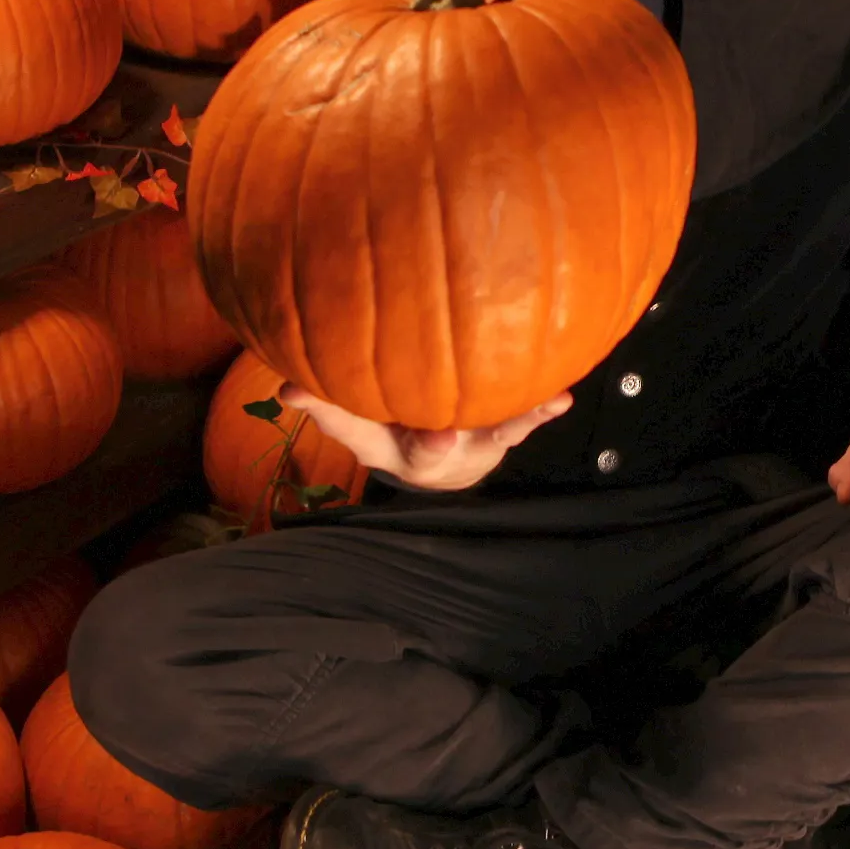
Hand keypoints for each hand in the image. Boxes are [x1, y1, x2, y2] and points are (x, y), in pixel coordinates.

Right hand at [278, 384, 575, 494]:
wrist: (449, 462)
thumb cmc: (397, 430)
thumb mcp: (359, 425)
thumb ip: (327, 404)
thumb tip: (285, 387)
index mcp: (390, 447)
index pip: (363, 434)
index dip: (343, 419)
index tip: (324, 401)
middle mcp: (433, 450)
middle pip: (431, 452)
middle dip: (434, 446)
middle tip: (440, 439)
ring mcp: (474, 442)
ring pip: (494, 434)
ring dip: (517, 422)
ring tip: (547, 406)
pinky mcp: (503, 429)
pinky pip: (524, 419)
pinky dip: (543, 409)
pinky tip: (564, 397)